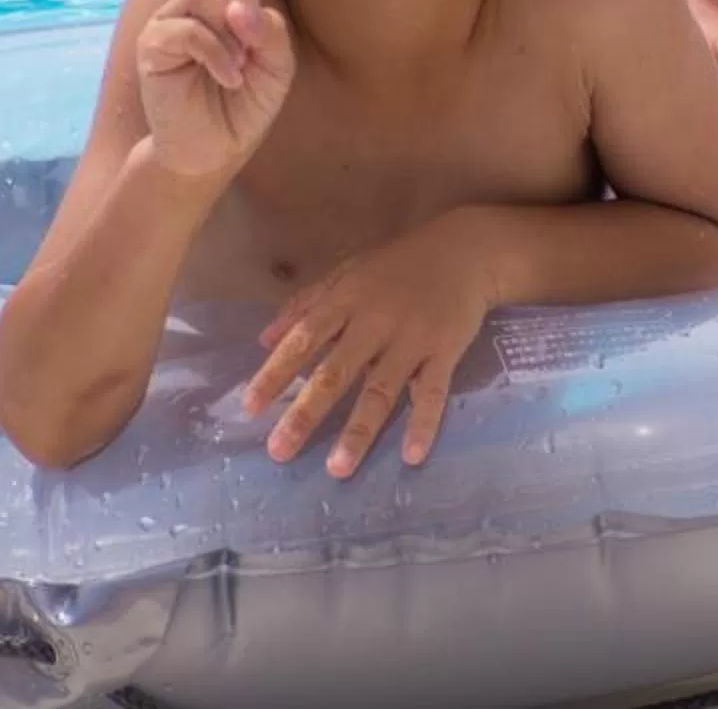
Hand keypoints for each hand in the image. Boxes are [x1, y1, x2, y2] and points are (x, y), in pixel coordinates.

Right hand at [136, 0, 295, 179]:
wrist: (209, 148)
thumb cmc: (243, 103)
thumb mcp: (275, 63)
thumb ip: (269, 26)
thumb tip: (238, 2)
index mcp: (235, 0)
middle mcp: (201, 2)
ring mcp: (173, 19)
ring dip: (231, 30)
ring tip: (236, 67)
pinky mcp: (156, 42)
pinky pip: (191, 29)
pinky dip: (216, 54)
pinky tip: (223, 78)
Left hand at [246, 218, 496, 476]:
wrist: (467, 249)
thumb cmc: (398, 265)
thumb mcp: (348, 272)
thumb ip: (306, 303)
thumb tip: (263, 339)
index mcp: (346, 301)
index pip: (303, 339)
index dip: (276, 373)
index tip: (250, 408)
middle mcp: (375, 323)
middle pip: (336, 372)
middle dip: (306, 412)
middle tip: (280, 451)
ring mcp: (412, 339)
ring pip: (381, 390)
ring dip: (359, 431)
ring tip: (338, 469)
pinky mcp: (446, 350)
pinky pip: (433, 391)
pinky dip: (423, 423)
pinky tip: (412, 455)